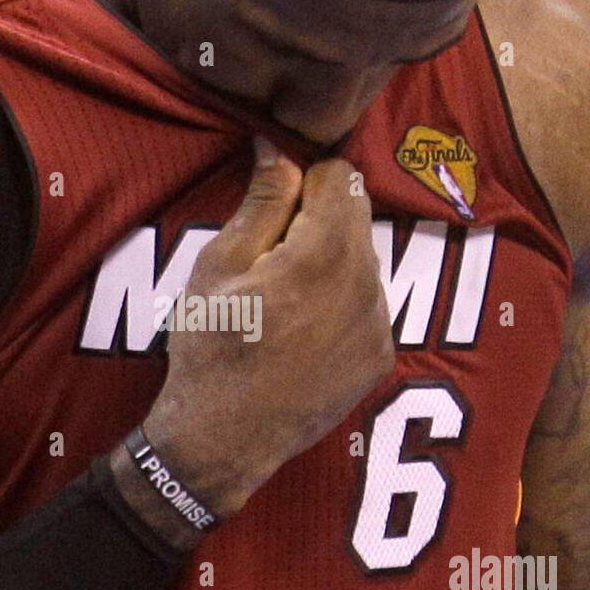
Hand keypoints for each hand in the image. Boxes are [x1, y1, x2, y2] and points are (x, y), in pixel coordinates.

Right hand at [128, 138, 392, 532]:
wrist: (222, 442)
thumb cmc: (209, 351)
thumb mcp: (218, 267)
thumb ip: (262, 202)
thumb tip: (279, 147)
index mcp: (323, 255)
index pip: (338, 175)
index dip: (302, 177)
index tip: (274, 201)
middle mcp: (366, 286)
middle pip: (356, 215)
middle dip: (318, 217)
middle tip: (270, 254)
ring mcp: (379, 325)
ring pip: (364, 259)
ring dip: (331, 259)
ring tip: (283, 298)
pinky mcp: (381, 357)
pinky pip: (369, 303)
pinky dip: (340, 301)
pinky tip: (301, 330)